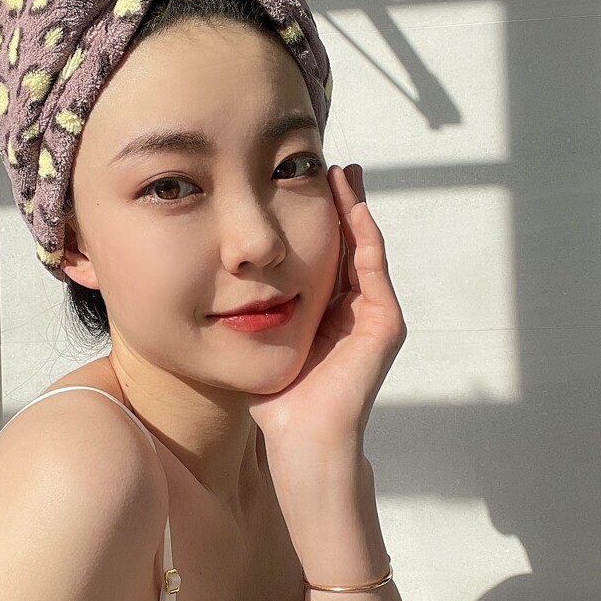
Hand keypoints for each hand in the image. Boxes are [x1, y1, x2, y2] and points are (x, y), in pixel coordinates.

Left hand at [247, 164, 406, 450]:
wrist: (300, 436)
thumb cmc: (275, 397)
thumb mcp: (259, 336)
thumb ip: (250, 306)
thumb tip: (216, 276)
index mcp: (325, 311)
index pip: (322, 252)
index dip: (314, 218)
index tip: (297, 182)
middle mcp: (352, 309)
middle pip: (347, 242)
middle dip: (340, 203)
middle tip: (328, 163)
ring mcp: (371, 316)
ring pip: (364, 249)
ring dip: (355, 209)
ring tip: (343, 173)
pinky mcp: (384, 324)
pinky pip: (374, 270)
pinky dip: (365, 238)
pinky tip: (353, 209)